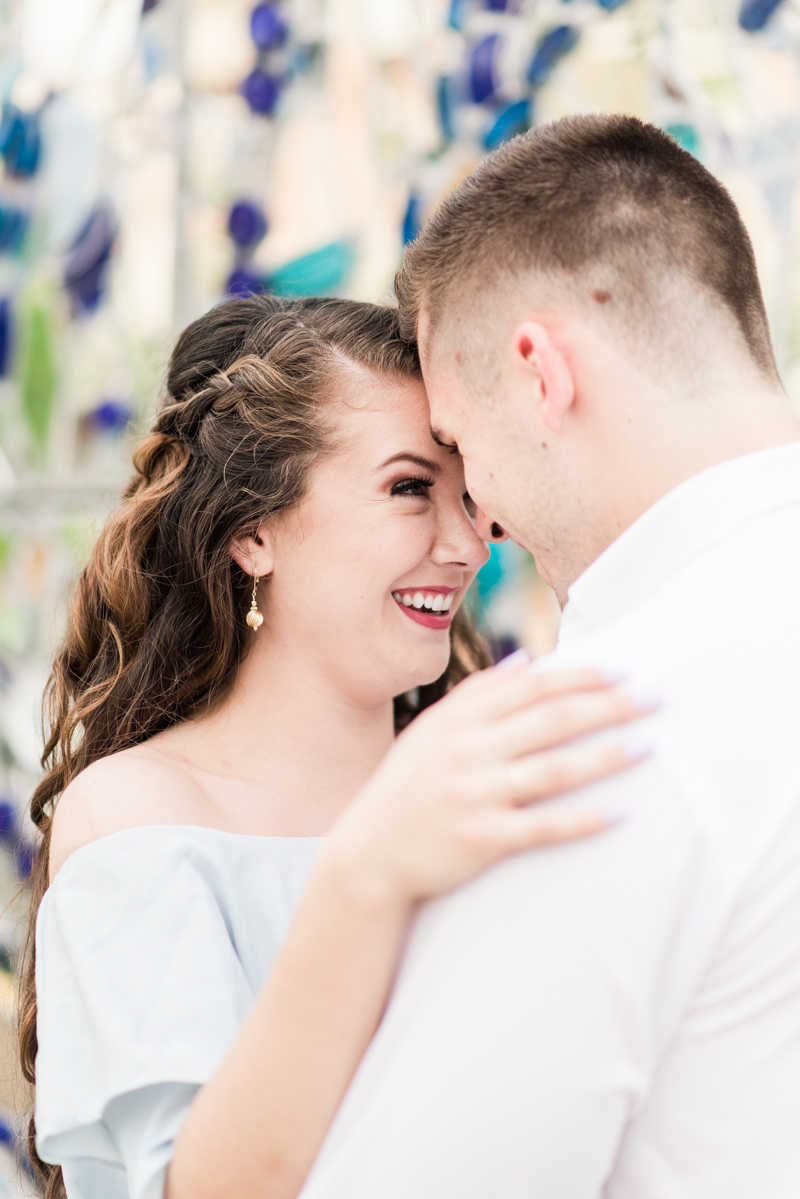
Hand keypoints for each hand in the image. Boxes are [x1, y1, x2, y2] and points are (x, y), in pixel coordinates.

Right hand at [320, 655, 654, 908]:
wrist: (368, 853)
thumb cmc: (407, 787)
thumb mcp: (431, 732)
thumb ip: (477, 696)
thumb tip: (525, 663)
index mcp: (459, 720)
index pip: (530, 688)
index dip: (579, 677)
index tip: (621, 672)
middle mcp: (467, 751)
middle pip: (550, 720)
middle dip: (607, 707)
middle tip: (654, 700)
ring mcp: (473, 795)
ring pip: (552, 770)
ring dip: (603, 756)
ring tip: (647, 747)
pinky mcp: (480, 838)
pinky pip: (540, 827)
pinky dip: (581, 821)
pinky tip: (618, 814)